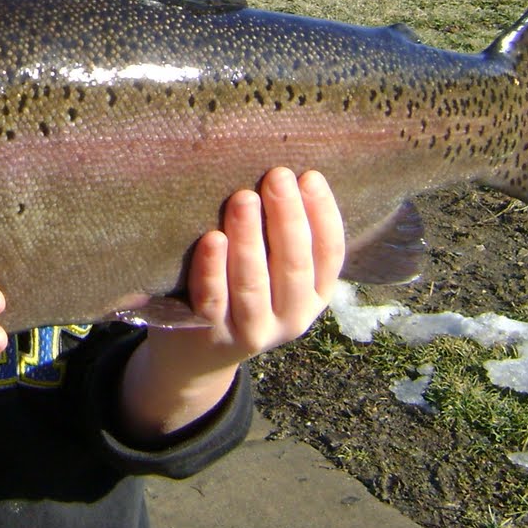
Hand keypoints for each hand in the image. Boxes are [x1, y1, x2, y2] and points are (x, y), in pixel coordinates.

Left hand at [118, 167, 345, 441]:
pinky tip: (212, 239)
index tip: (310, 176)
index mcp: (315, 295)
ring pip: (254, 284)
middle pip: (294, 266)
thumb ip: (283, 234)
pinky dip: (212, 270)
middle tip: (277, 176)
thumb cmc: (241, 290)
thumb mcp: (274, 269)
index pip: (330, 254)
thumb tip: (288, 173)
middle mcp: (291, 317)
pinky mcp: (212, 334)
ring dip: (249, 239)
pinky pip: (213, 300)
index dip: (323, 214)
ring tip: (243, 198)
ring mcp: (252, 330)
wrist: (197, 353)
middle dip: (287, 218)